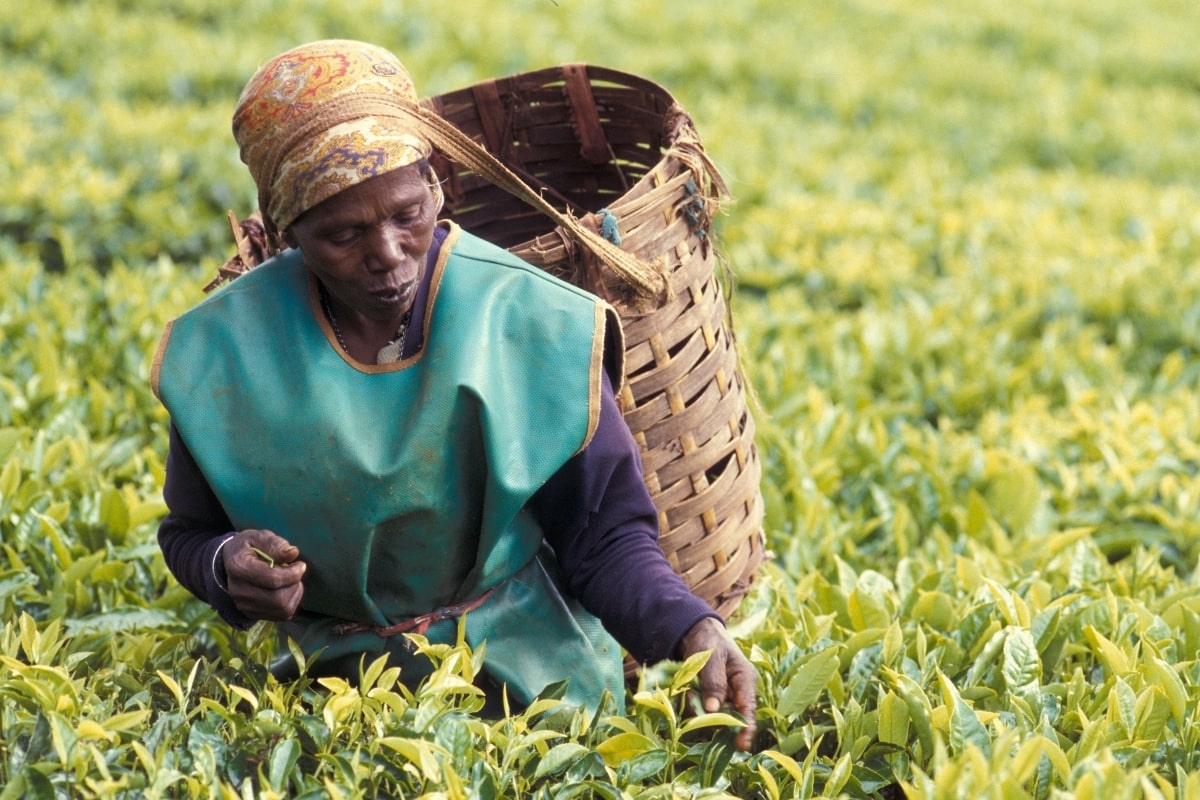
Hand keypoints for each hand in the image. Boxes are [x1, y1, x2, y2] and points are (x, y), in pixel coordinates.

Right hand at [221, 529, 305, 620]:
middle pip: (278, 598)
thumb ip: (275, 544)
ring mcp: (244, 605)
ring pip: (282, 609)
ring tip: (292, 580)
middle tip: (296, 572)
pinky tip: (287, 590)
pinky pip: (281, 615)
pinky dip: (291, 603)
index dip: (293, 573)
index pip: (273, 579)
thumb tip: (292, 553)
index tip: (300, 564)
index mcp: (239, 568)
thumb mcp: (259, 537)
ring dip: (294, 593)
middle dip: (295, 584)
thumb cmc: (248, 547)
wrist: (231, 563)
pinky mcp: (252, 614)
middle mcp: (238, 591)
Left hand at [678, 617, 757, 750]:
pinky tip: (685, 690)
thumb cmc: (709, 640)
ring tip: (688, 689)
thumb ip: (714, 681)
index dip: (746, 728)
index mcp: (744, 680)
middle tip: (693, 697)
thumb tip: (713, 709)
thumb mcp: (711, 656)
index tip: (741, 745)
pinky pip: (699, 711)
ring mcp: (722, 697)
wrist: (695, 632)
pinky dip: (690, 704)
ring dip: (696, 708)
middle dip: (710, 715)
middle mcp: (736, 692)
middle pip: (728, 717)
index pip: (748, 708)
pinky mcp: (708, 700)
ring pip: (711, 716)